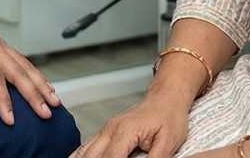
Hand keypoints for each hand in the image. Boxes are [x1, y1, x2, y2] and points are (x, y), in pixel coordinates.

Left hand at [0, 0, 61, 124]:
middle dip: (33, 94)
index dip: (3, 100)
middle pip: (17, 72)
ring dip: (40, 83)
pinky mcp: (0, 45)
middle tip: (46, 113)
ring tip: (55, 101)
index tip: (10, 119)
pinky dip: (35, 73)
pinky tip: (44, 84)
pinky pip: (22, 60)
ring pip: (24, 65)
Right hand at [72, 95, 189, 157]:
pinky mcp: (106, 132)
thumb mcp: (167, 143)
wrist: (166, 98)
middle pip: (91, 157)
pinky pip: (87, 147)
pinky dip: (80, 156)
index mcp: (125, 132)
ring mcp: (106, 130)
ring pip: (84, 152)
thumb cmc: (169, 117)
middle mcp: (110, 130)